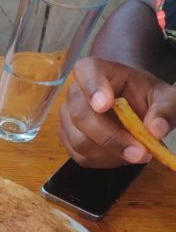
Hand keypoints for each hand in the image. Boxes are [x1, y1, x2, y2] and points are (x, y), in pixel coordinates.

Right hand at [59, 57, 175, 167]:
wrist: (130, 101)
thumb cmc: (143, 94)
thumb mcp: (164, 96)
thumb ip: (165, 109)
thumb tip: (156, 130)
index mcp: (94, 70)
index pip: (86, 73)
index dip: (93, 90)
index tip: (105, 105)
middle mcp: (74, 92)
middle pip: (81, 116)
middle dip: (111, 138)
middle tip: (140, 153)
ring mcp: (67, 116)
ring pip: (79, 141)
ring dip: (110, 154)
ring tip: (136, 154)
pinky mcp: (67, 138)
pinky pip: (80, 156)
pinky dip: (104, 161)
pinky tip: (121, 156)